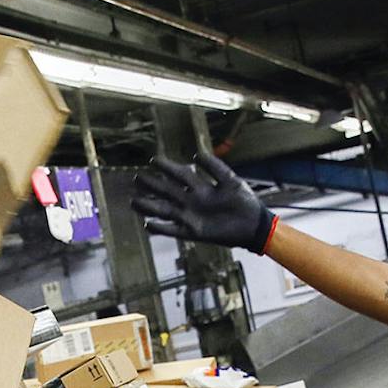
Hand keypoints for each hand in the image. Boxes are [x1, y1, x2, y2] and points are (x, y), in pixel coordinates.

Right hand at [132, 153, 277, 252]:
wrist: (253, 225)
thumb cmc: (244, 200)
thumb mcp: (230, 180)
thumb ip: (214, 167)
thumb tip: (194, 155)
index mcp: (201, 187)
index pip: (180, 174)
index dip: (168, 167)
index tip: (153, 160)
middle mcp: (193, 200)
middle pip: (168, 191)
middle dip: (153, 185)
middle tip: (136, 179)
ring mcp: (192, 216)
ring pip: (167, 210)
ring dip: (151, 207)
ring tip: (134, 202)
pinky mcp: (194, 232)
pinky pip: (174, 230)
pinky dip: (162, 228)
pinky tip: (148, 225)